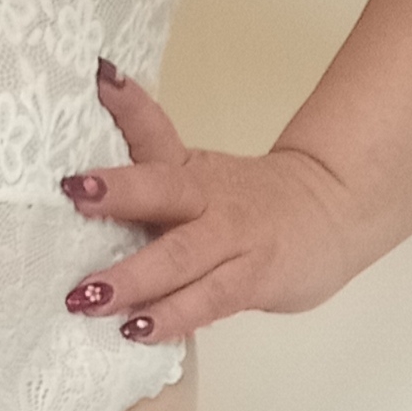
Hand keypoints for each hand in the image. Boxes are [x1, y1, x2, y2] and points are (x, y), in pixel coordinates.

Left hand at [59, 61, 367, 342]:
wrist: (337, 209)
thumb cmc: (249, 201)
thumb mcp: (197, 172)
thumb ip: (146, 159)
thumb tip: (91, 118)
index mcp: (188, 170)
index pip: (155, 131)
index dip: (127, 105)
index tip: (99, 79)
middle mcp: (206, 199)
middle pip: (163, 189)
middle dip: (118, 192)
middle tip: (74, 194)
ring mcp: (232, 240)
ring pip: (180, 257)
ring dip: (133, 278)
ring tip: (89, 296)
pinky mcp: (252, 280)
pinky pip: (207, 301)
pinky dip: (172, 317)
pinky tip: (138, 330)